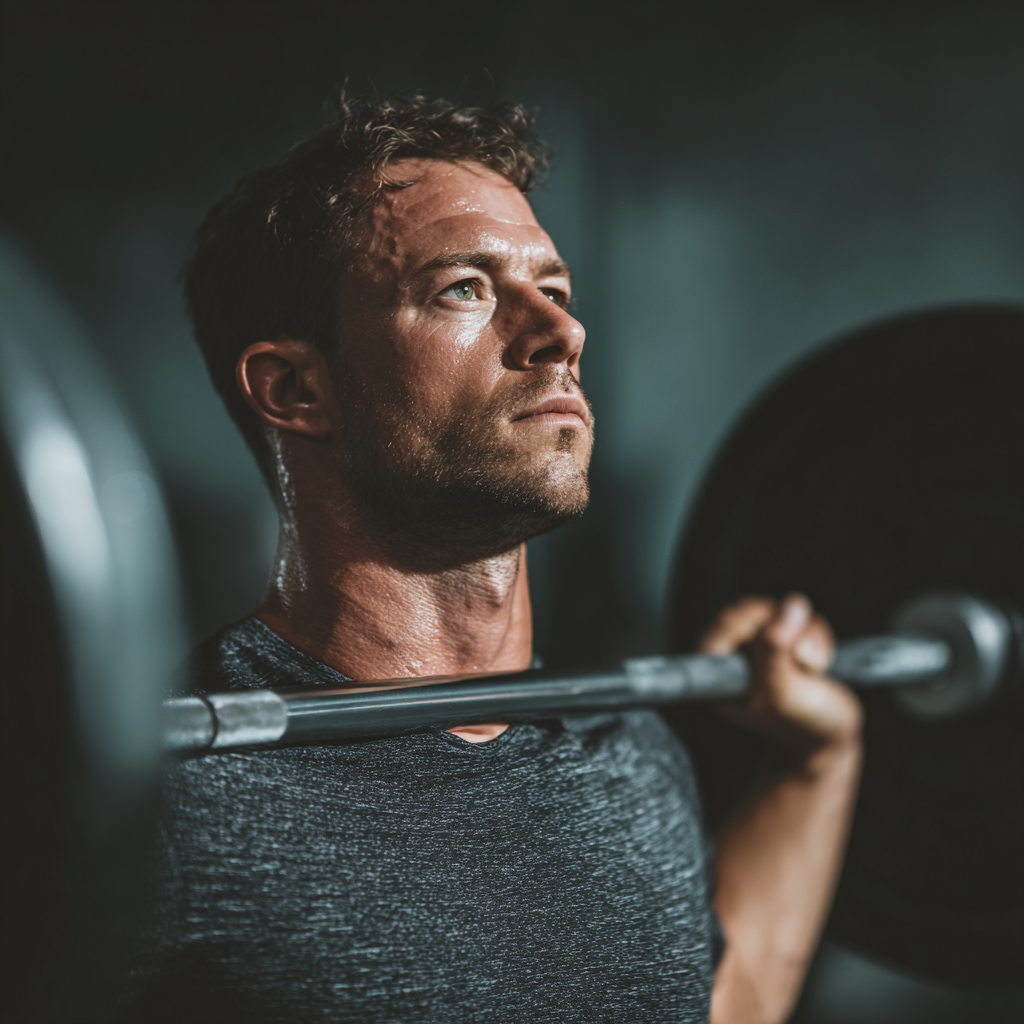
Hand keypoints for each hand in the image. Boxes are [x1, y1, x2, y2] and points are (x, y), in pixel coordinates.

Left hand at [699, 594, 861, 761]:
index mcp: (719, 674)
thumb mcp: (785, 694)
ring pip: (778, 610)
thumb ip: (778, 651)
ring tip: (810, 668)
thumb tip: (789, 605)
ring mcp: (758, 646)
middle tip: (800, 661)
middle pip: (751, 611)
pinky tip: (816, 664)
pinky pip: (798, 615)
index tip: (775, 640)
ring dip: (805, 635)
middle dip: (784, 631)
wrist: (831, 736)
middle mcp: (733, 656)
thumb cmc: (803, 726)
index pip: (721, 627)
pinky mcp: (783, 639)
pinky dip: (815, 634)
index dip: (750, 624)